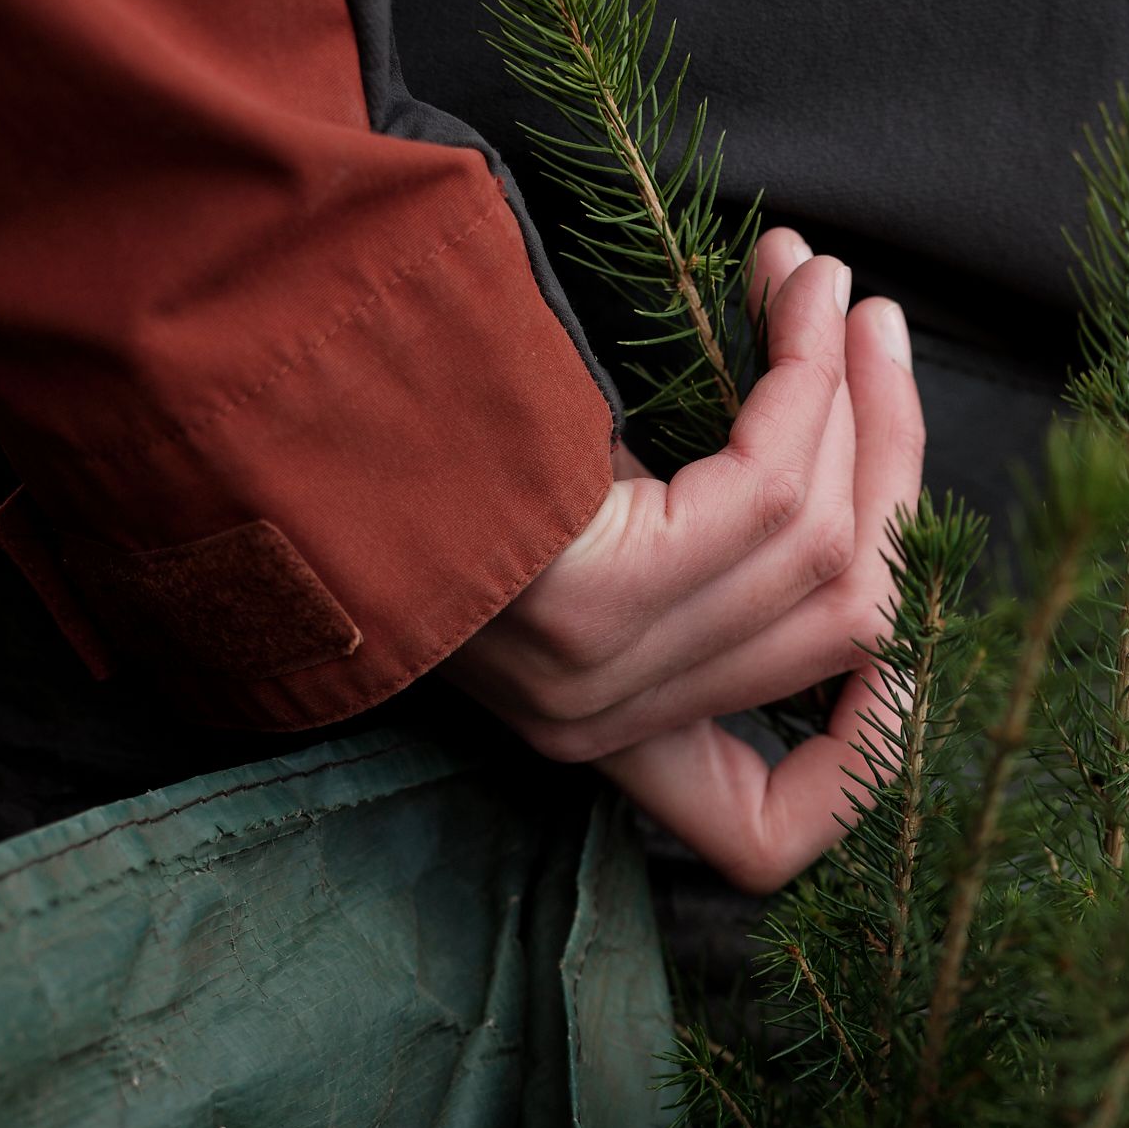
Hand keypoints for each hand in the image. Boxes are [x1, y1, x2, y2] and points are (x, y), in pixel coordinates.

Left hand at [448, 227, 924, 891]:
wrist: (237, 371)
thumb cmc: (393, 424)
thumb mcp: (560, 516)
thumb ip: (682, 541)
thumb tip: (845, 465)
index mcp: (593, 733)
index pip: (762, 838)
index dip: (860, 756)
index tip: (891, 623)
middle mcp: (599, 724)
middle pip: (844, 634)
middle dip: (888, 468)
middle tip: (879, 334)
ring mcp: (597, 671)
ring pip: (825, 553)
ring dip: (855, 402)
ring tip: (834, 290)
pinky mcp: (594, 597)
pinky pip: (771, 492)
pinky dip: (807, 380)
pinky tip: (798, 296)